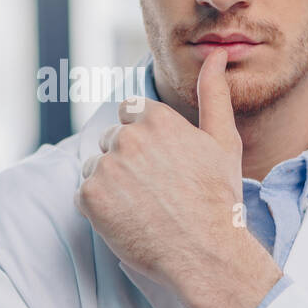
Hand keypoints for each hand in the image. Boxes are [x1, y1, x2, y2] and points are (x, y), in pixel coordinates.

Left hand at [75, 47, 280, 307]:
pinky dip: (100, 208)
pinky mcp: (90, 196)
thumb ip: (214, 94)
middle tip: (155, 191)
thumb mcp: (223, 141)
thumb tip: (216, 55)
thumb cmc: (219, 199)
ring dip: (110, 184)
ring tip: (142, 207)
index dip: (143, 138)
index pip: (130, 113)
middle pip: (111, 140)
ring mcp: (106, 166)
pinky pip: (84, 195)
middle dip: (126, 161)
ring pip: (95, 167)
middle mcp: (128, 137)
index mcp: (156, 118)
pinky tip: (128, 220)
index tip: (158, 163)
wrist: (207, 252)